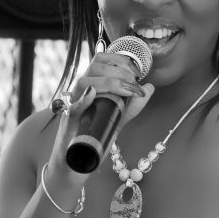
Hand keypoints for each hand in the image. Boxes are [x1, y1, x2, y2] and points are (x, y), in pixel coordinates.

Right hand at [47, 52, 154, 187]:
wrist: (79, 158)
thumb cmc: (96, 133)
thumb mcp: (119, 116)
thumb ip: (134, 103)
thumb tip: (149, 86)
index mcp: (91, 84)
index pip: (101, 59)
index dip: (119, 60)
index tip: (136, 71)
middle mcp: (81, 90)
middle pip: (94, 66)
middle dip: (119, 71)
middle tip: (133, 84)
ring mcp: (73, 104)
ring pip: (84, 82)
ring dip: (108, 82)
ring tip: (125, 91)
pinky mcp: (69, 121)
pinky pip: (74, 106)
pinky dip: (84, 99)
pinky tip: (94, 94)